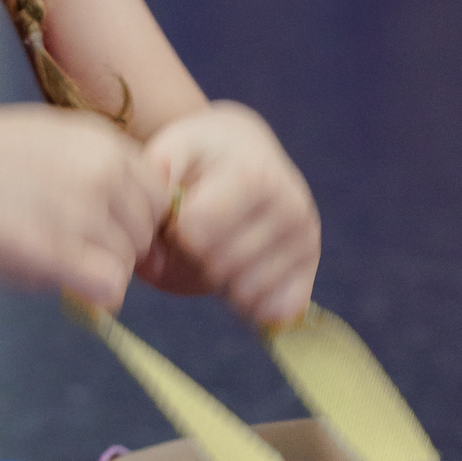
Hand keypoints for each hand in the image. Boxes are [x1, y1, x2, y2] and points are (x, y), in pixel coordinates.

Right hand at [0, 106, 167, 311]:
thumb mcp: (44, 137)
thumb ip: (88, 165)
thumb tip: (114, 207)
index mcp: (101, 140)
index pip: (157, 190)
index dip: (137, 217)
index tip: (109, 230)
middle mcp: (104, 172)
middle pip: (148, 229)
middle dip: (121, 247)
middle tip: (78, 252)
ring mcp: (85, 211)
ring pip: (129, 261)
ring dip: (102, 270)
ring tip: (59, 263)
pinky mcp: (61, 252)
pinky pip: (112, 286)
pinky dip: (99, 295)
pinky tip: (71, 287)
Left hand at [137, 104, 319, 326]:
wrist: (243, 149)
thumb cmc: (199, 157)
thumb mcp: (171, 151)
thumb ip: (153, 195)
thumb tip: (152, 258)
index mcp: (255, 176)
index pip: (198, 232)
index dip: (176, 231)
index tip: (179, 214)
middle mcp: (291, 207)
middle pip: (219, 265)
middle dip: (197, 256)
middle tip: (199, 234)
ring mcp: (305, 240)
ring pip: (246, 293)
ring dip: (220, 280)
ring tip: (219, 247)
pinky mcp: (309, 269)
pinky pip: (274, 311)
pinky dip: (248, 304)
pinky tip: (237, 278)